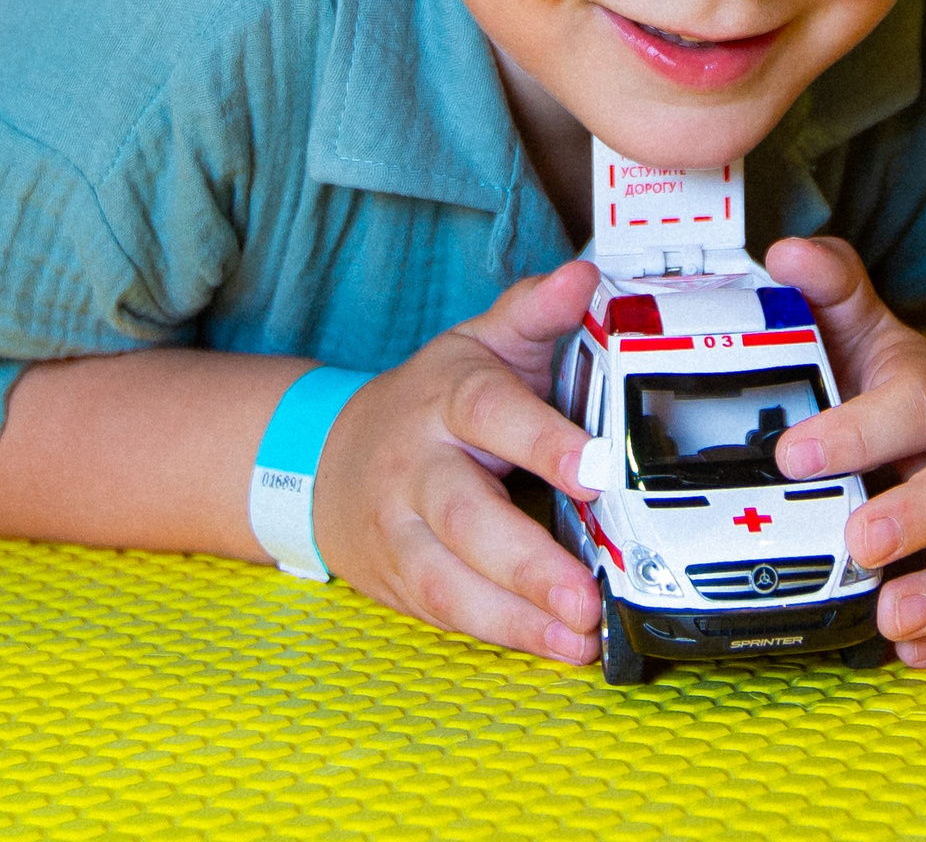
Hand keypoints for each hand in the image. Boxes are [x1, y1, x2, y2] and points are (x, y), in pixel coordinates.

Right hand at [311, 259, 604, 665]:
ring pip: (448, 577)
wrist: (329, 454)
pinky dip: (502, 634)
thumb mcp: (482, 342)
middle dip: (528, 560)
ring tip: (581, 636)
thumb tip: (583, 278)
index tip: (596, 472)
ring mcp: (400, 529)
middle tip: (589, 593)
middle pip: (467, 514)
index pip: (492, 413)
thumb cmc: (434, 398)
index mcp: (448, 396)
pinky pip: (447, 612)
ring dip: (517, 615)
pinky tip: (555, 647)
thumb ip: (536, 310)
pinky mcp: (399, 580)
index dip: (542, 441)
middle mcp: (418, 465)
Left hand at [763, 234, 925, 667]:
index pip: (913, 403)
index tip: (791, 455)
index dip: (857, 428)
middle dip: (923, 516)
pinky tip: (917, 653)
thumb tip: (785, 254)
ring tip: (891, 620)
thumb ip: (826, 287)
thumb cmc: (892, 389)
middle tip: (858, 542)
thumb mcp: (859, 329)